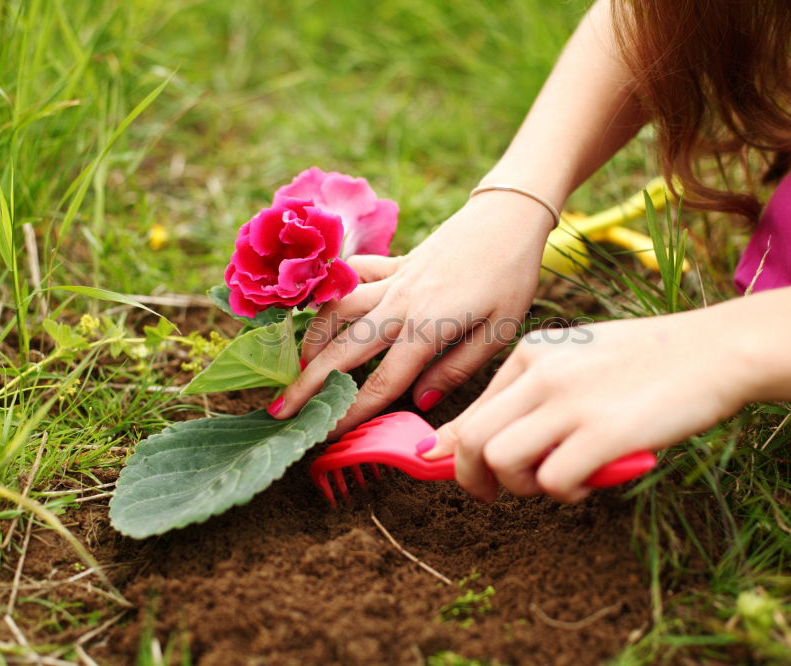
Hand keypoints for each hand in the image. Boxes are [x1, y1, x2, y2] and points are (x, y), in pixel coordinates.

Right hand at [270, 191, 554, 433]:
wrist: (508, 217)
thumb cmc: (510, 276)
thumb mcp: (499, 331)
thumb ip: (457, 368)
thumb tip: (421, 402)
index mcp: (428, 328)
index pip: (383, 382)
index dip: (352, 412)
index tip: (326, 435)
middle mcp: (400, 304)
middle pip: (344, 350)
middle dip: (308, 383)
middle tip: (280, 409)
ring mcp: (393, 280)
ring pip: (337, 311)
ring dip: (312, 339)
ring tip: (297, 365)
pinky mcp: (394, 262)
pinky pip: (351, 275)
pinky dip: (332, 291)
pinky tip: (322, 308)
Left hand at [423, 311, 747, 501]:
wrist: (717, 350)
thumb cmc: (650, 362)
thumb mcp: (579, 360)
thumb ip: (532, 393)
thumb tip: (480, 437)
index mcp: (532, 353)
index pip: (470, 411)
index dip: (456, 452)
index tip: (468, 475)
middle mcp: (542, 374)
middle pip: (469, 438)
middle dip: (470, 478)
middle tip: (494, 496)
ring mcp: (571, 402)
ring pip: (499, 460)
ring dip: (519, 487)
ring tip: (554, 483)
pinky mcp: (603, 432)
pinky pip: (551, 481)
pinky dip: (562, 494)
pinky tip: (586, 483)